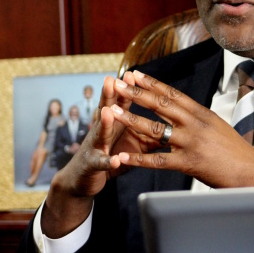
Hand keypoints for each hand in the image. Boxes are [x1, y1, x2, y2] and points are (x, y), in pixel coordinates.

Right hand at [42, 72, 143, 237]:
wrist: (82, 178)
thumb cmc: (109, 154)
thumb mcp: (130, 143)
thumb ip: (148, 133)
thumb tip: (171, 126)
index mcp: (113, 123)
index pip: (120, 103)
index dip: (126, 89)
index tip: (132, 73)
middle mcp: (101, 131)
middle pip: (105, 110)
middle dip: (108, 95)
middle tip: (111, 80)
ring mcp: (94, 147)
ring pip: (99, 133)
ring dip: (104, 123)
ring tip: (108, 112)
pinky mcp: (91, 165)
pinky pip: (100, 163)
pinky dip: (106, 161)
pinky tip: (113, 160)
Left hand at [111, 70, 253, 187]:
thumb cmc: (238, 153)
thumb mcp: (218, 128)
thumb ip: (199, 120)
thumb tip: (183, 111)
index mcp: (202, 113)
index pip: (173, 93)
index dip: (152, 83)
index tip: (135, 74)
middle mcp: (196, 124)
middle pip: (161, 104)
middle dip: (136, 93)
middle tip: (117, 83)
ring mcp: (191, 143)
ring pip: (155, 129)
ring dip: (132, 119)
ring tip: (113, 112)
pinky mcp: (189, 163)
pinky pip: (158, 160)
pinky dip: (138, 160)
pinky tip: (122, 157)